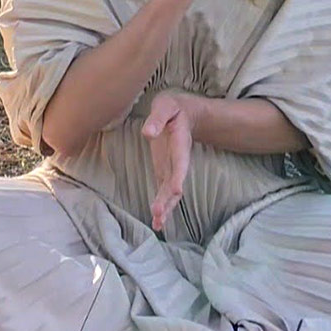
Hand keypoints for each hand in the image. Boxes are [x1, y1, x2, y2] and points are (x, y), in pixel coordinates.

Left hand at [142, 91, 197, 232]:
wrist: (183, 111)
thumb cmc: (172, 107)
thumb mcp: (165, 106)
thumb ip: (157, 118)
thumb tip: (147, 132)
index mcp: (180, 143)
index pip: (180, 163)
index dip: (178, 177)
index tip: (175, 191)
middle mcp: (178, 160)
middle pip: (175, 183)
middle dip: (168, 200)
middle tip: (158, 215)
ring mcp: (172, 167)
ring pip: (170, 192)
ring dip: (165, 207)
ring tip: (158, 224)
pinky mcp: (164, 170)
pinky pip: (164, 191)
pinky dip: (162, 205)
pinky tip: (157, 221)